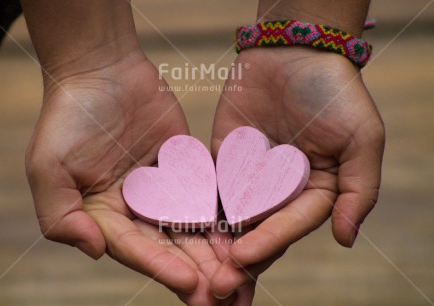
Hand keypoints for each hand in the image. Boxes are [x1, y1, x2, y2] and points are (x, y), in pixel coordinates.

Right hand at [24, 49, 243, 303]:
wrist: (102, 69)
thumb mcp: (48, 167)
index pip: (135, 248)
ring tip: (243, 277)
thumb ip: (61, 215)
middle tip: (225, 298)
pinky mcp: (186, 167)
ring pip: (192, 226)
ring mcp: (163, 188)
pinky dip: (224, 215)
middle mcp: (135, 208)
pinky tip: (246, 234)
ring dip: (215, 253)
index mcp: (103, 215)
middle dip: (196, 273)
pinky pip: (207, 193)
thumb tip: (94, 251)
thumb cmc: (70, 116)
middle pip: (169, 246)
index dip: (161, 267)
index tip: (190, 284)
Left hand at [209, 47, 384, 296]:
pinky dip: (194, 205)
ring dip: (212, 244)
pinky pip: (208, 183)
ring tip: (192, 270)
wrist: (294, 51)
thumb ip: (358, 190)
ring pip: (229, 215)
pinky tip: (177, 227)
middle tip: (213, 287)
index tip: (241, 261)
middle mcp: (280, 191)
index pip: (289, 225)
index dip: (267, 243)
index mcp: (313, 192)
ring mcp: (249, 176)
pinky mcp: (223, 158)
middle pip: (257, 230)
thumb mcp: (362, 139)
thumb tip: (346, 239)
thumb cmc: (335, 93)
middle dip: (237, 259)